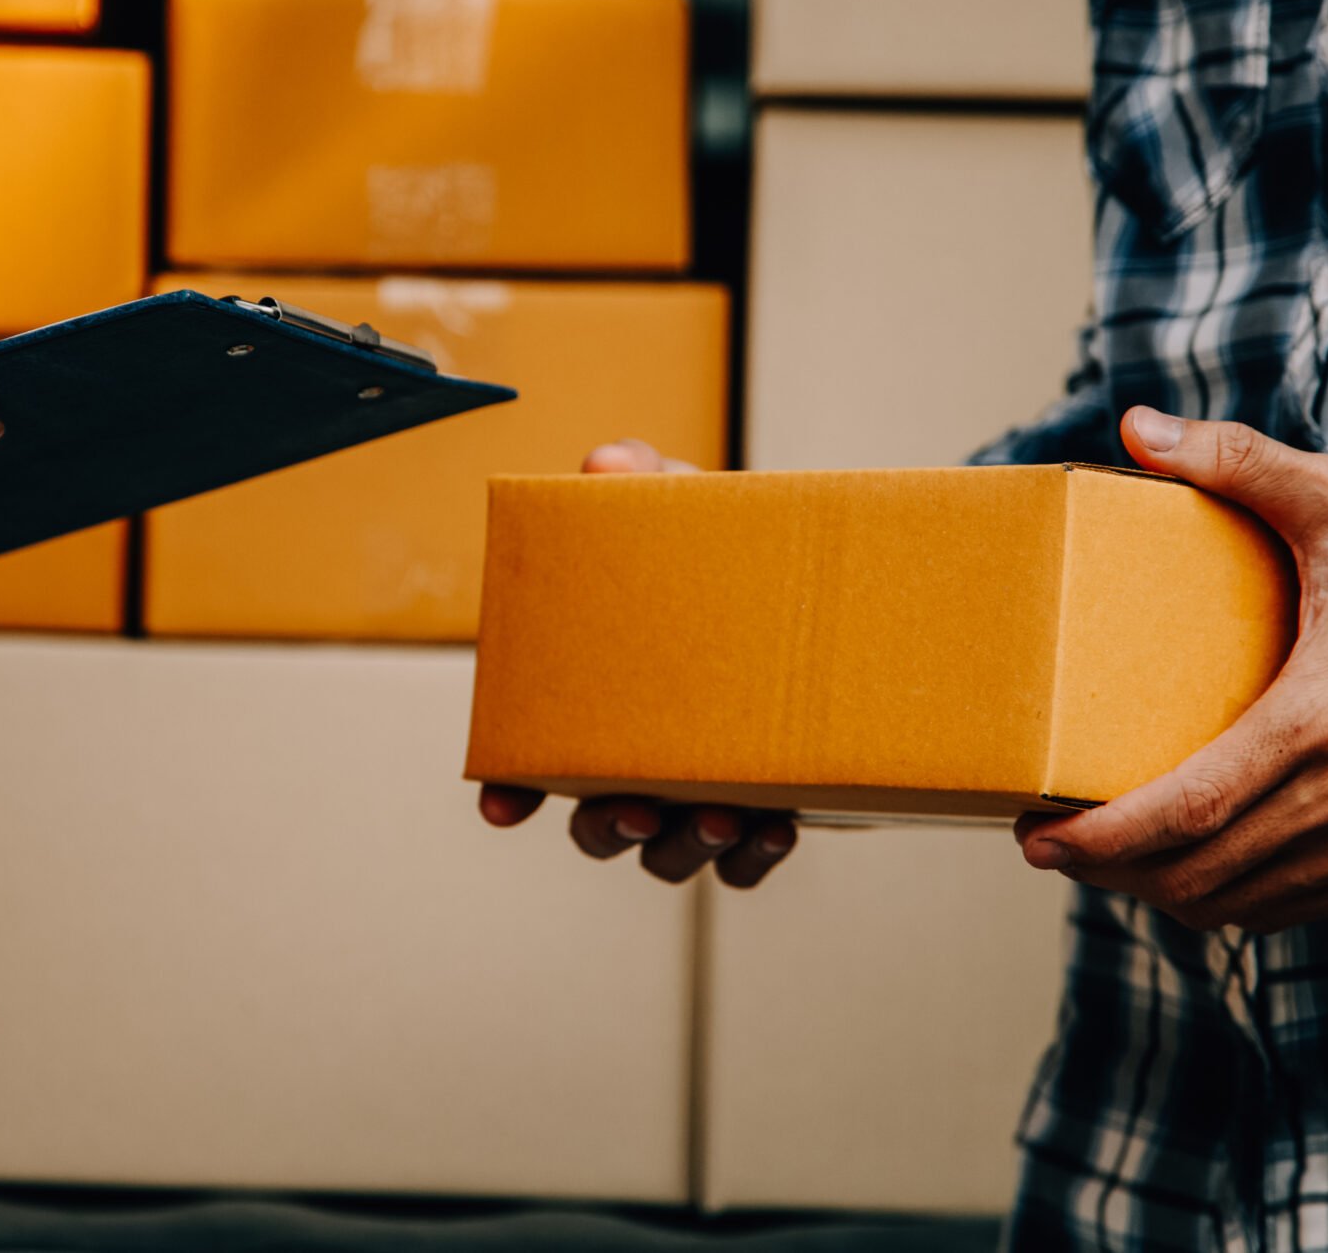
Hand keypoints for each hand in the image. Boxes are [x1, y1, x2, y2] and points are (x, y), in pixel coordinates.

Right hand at [476, 438, 799, 888]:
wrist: (826, 580)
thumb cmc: (729, 549)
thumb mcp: (686, 501)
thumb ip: (644, 477)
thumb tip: (605, 463)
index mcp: (596, 695)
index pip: (531, 754)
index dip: (509, 786)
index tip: (501, 805)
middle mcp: (638, 755)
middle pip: (595, 826)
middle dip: (605, 829)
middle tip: (631, 810)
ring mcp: (697, 788)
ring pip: (665, 854)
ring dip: (683, 848)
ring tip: (716, 816)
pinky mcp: (764, 809)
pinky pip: (742, 863)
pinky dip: (752, 856)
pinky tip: (775, 827)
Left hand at [1015, 408, 1327, 931]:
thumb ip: (1239, 461)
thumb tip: (1138, 425)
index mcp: (1321, 717)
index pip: (1190, 809)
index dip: (1104, 837)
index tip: (1036, 835)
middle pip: (1197, 874)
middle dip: (1106, 870)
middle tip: (1044, 841)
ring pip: (1235, 904)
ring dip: (1156, 892)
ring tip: (1100, 856)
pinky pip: (1284, 910)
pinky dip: (1220, 901)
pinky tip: (1178, 868)